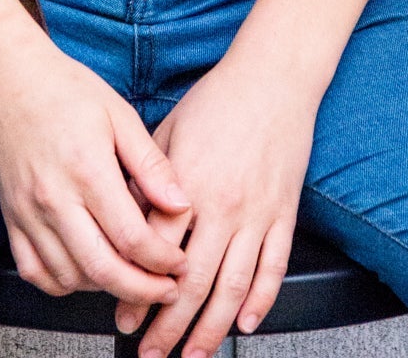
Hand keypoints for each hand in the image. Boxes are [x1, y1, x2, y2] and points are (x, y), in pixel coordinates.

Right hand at [0, 26, 191, 306]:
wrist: (7, 78)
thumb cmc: (65, 89)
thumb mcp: (119, 114)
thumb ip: (151, 164)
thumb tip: (182, 205)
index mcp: (87, 169)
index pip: (131, 238)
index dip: (162, 260)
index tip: (180, 263)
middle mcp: (54, 199)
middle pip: (102, 270)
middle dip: (142, 289)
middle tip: (167, 289)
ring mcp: (28, 213)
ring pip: (70, 278)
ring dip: (105, 287)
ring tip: (131, 275)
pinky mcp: (11, 219)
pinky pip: (35, 273)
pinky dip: (63, 283)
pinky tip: (86, 272)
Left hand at [116, 52, 317, 357]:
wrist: (274, 77)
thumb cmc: (218, 99)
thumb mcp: (167, 132)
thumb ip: (147, 182)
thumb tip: (126, 223)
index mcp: (189, 184)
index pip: (156, 253)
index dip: (136, 291)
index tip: (123, 317)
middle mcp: (224, 205)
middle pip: (193, 283)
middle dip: (169, 327)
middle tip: (151, 353)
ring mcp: (258, 213)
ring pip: (234, 287)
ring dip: (211, 329)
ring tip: (194, 354)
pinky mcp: (284, 213)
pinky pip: (274, 268)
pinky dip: (261, 301)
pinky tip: (245, 322)